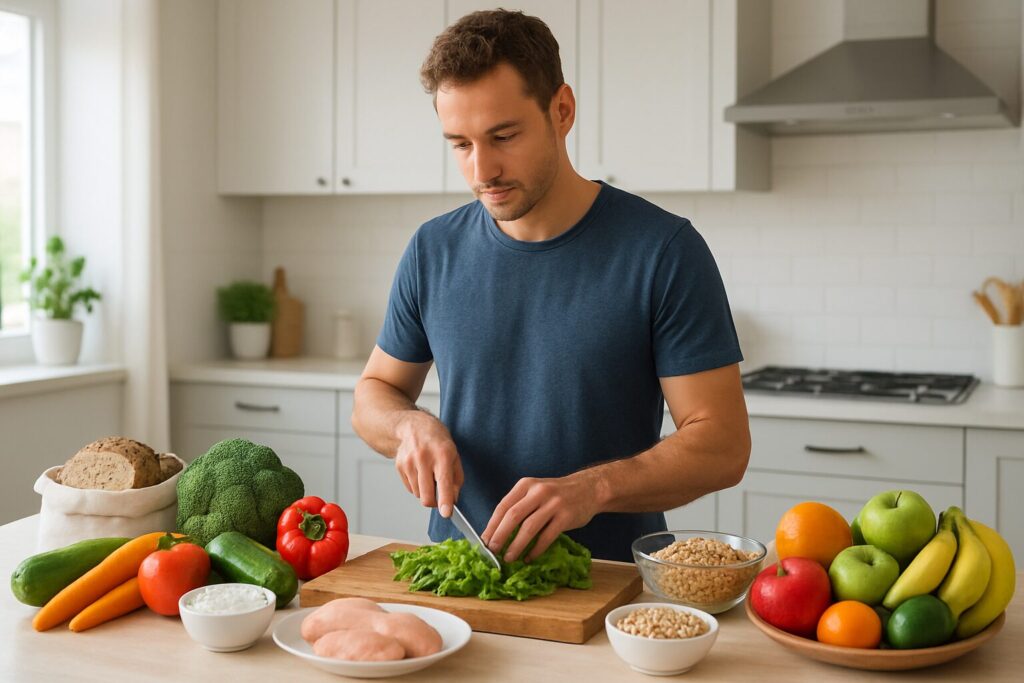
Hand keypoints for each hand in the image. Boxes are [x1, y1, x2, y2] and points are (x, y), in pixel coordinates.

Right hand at [394, 411, 463, 517]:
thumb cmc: (438, 441)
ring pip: (418, 494)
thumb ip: (457, 479)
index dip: (445, 500)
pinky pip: (410, 488)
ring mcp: (409, 462)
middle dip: (434, 503)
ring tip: (429, 475)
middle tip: (439, 496)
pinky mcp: (399, 466)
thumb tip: (453, 500)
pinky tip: (420, 472)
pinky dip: (417, 486)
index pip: (444, 482)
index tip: (446, 513)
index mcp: (442, 454)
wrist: (414, 427)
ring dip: (425, 491)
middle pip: (426, 496)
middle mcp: (424, 458)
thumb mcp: (455, 455)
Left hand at [481, 472, 599, 562]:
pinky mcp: (566, 516)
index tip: (484, 541)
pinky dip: (536, 549)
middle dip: (500, 536)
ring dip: (516, 546)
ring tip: (509, 558)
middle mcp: (538, 492)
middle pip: (513, 516)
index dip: (492, 525)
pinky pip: (547, 536)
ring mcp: (554, 503)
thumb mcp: (535, 491)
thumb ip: (519, 506)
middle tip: (492, 552)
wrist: (589, 488)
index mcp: (526, 485)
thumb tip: (496, 532)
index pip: (503, 506)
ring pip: (529, 528)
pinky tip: (529, 558)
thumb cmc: (556, 494)